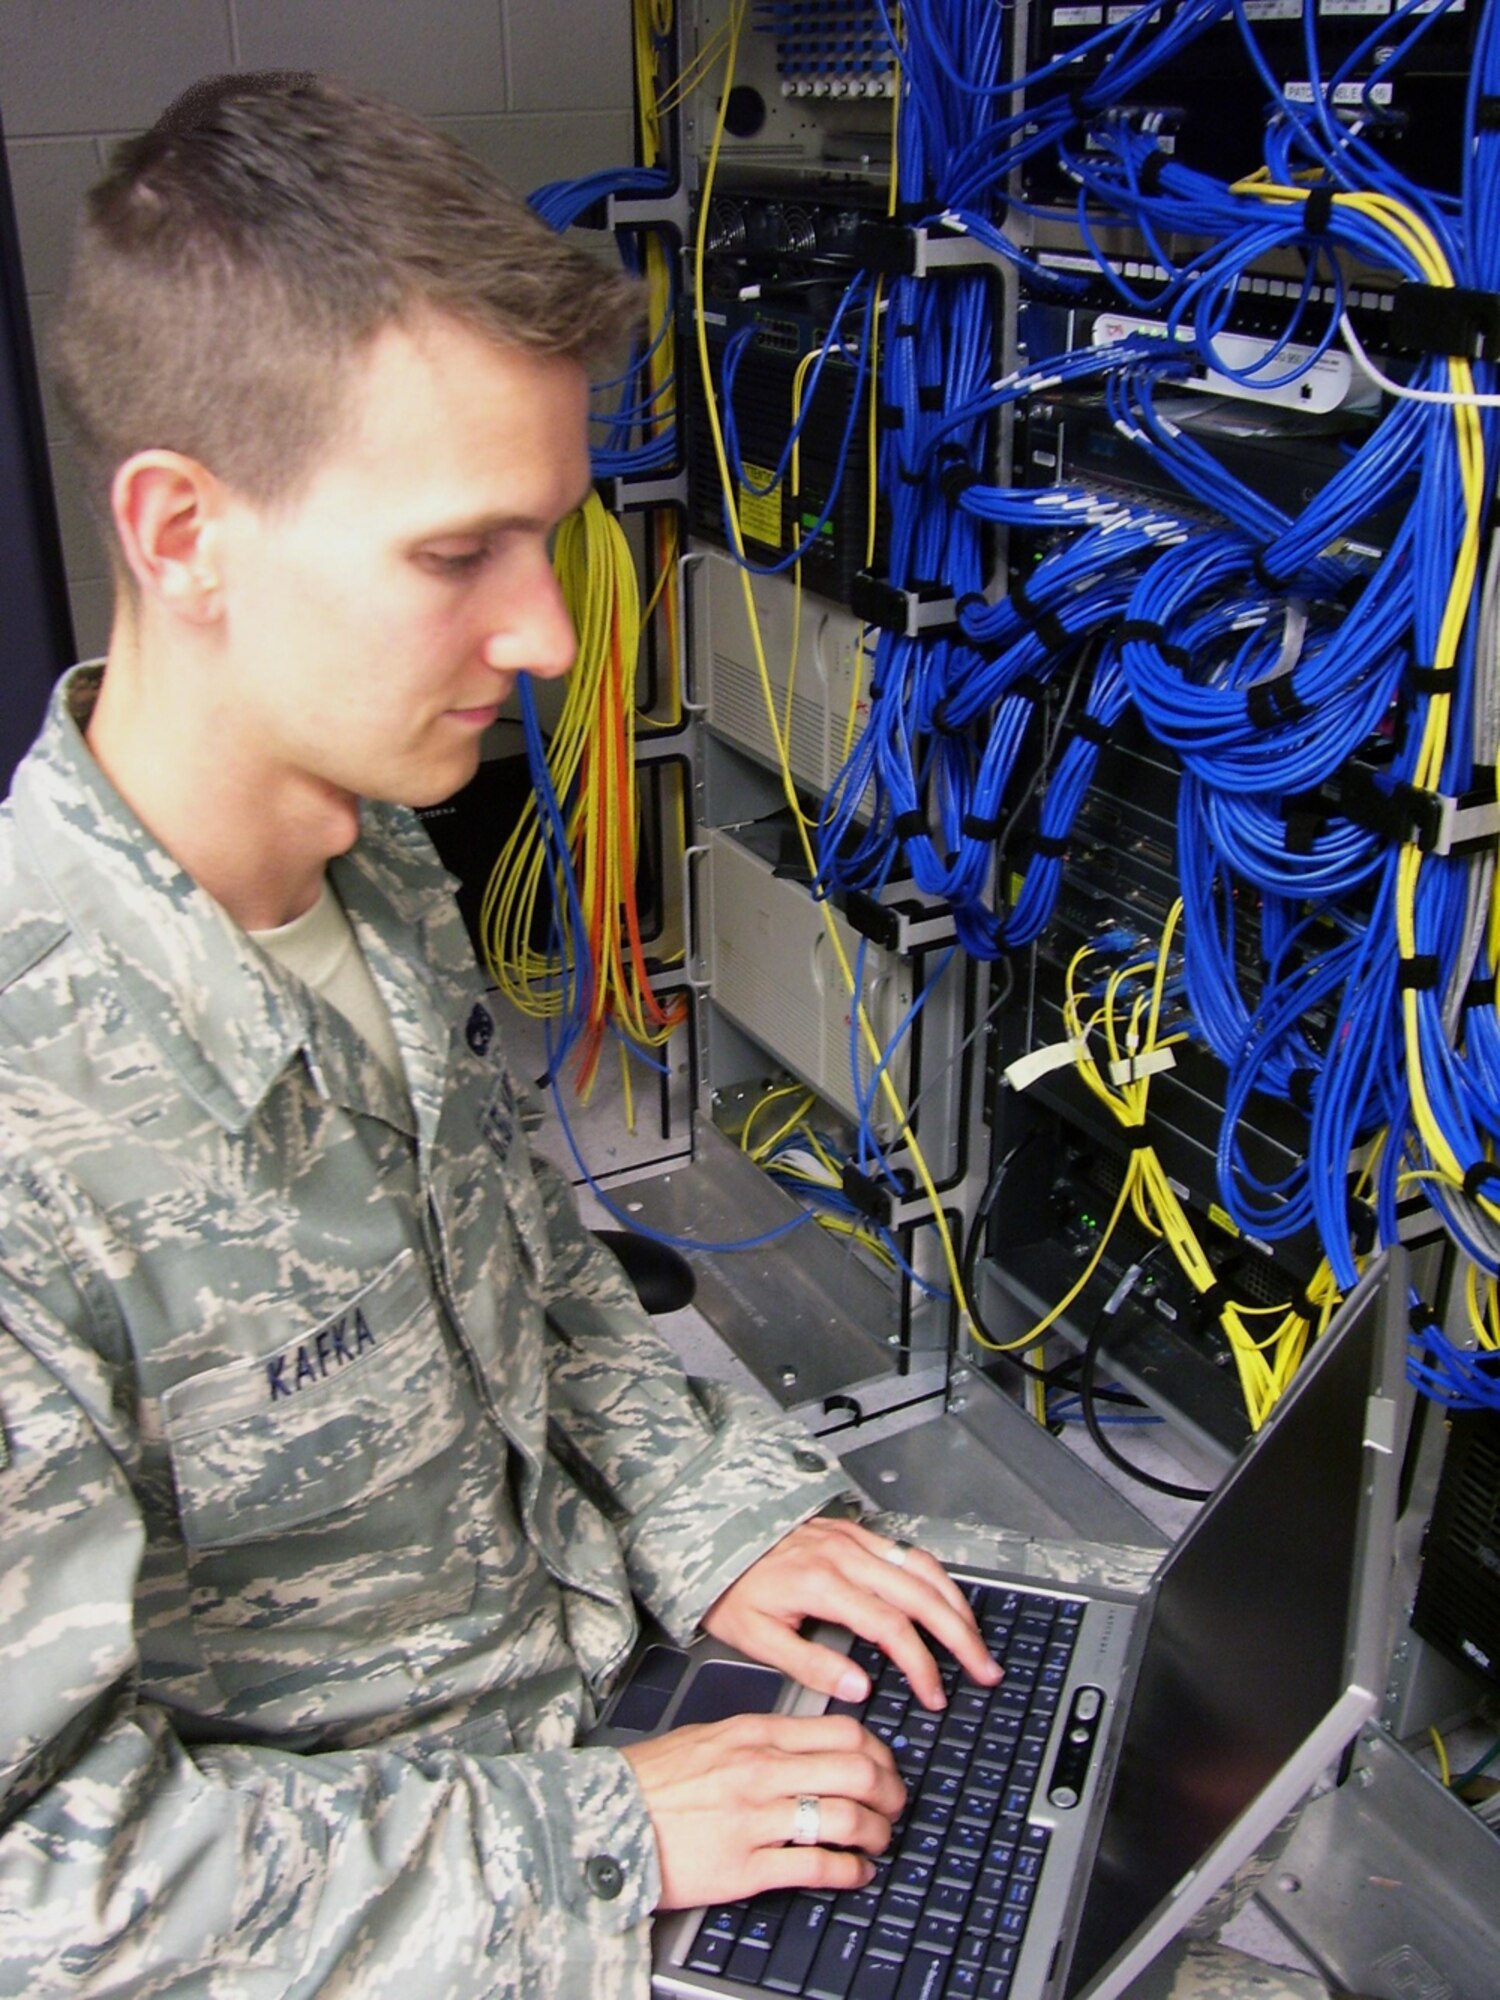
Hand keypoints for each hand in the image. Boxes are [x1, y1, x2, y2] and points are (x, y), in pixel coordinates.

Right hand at [622, 1711, 904, 1910]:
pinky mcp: (745, 1867)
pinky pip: (816, 1867)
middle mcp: (761, 1771)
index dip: (879, 1752)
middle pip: (856, 1771)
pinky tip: (856, 1873)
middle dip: (889, 1792)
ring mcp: (755, 1819)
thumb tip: (806, 1746)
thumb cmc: (653, 1780)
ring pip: (845, 1817)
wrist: (604, 1817)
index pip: (842, 1731)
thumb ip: (759, 1739)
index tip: (885, 1767)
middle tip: (894, 1806)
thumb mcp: (709, 1737)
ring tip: (879, 1841)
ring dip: (876, 1833)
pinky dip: (849, 1871)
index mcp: (754, 1734)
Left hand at [701, 1515, 1000, 1711]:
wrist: (711, 1534)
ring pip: (922, 1567)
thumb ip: (809, 1664)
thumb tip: (859, 1688)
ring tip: (976, 1639)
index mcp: (823, 1583)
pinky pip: (906, 1551)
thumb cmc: (730, 1589)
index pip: (891, 1627)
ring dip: (956, 1604)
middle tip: (985, 1670)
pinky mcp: (853, 1530)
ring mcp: (853, 1538)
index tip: (934, 1695)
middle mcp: (845, 1555)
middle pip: (921, 1595)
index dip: (920, 1665)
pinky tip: (947, 1599)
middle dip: (960, 1635)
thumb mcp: (754, 1636)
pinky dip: (936, 1577)